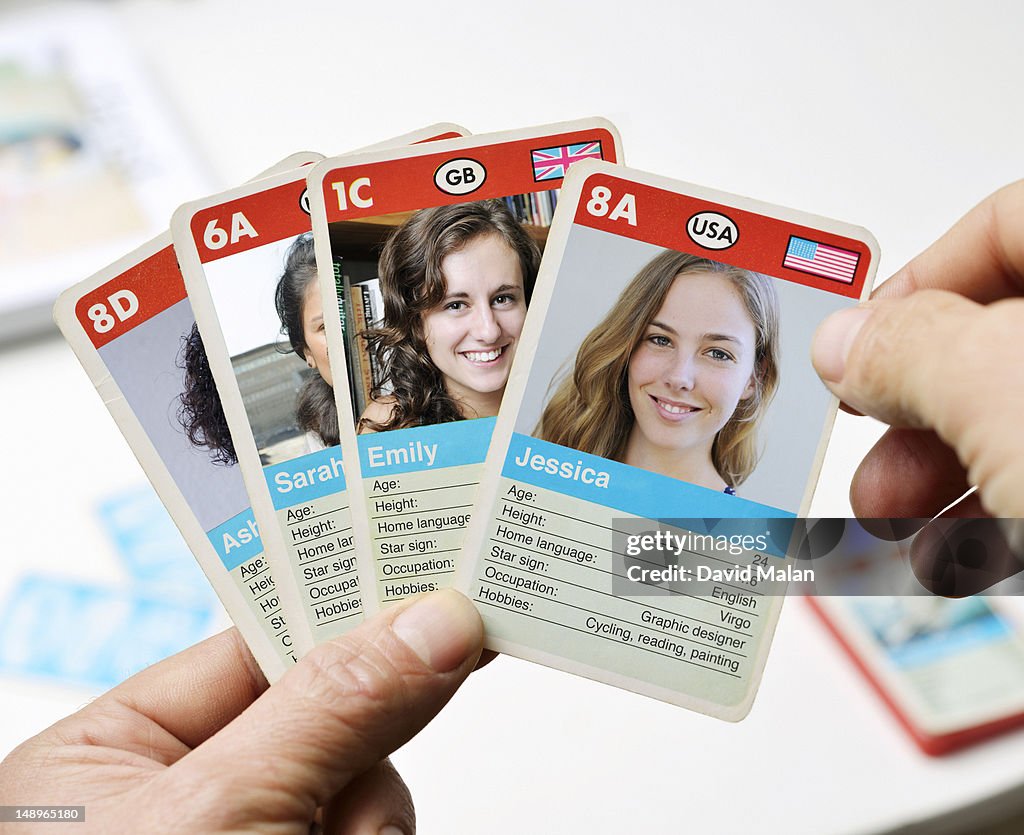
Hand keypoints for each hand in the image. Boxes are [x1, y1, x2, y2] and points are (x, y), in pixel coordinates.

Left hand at [0, 589, 482, 833]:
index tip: (431, 580)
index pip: (257, 642)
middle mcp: (185, 796)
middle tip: (325, 812)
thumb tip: (432, 621)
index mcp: (119, 750)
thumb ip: (331, 708)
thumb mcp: (218, 816)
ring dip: (362, 834)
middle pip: (328, 716)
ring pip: (365, 792)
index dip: (342, 610)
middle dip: (349, 766)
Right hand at [812, 180, 1023, 518]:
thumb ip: (911, 350)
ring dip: (931, 468)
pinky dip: (987, 509)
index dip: (916, 276)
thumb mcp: (1005, 393)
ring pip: (1013, 416)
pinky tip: (952, 545)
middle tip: (868, 427)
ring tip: (889, 509)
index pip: (1006, 222)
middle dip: (911, 398)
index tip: (858, 335)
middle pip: (996, 333)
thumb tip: (846, 343)